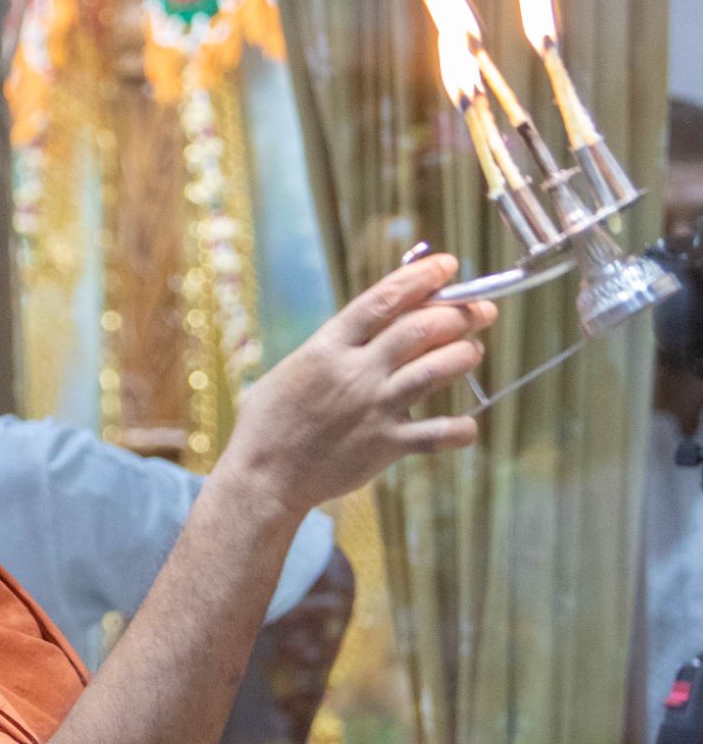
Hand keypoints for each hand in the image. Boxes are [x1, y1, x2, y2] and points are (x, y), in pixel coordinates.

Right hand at [225, 254, 495, 516]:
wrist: (263, 477)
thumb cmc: (270, 422)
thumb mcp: (295, 368)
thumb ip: (334, 347)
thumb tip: (370, 326)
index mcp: (329, 346)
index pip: (384, 299)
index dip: (421, 277)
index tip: (448, 266)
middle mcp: (356, 372)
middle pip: (421, 328)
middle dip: (459, 313)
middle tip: (480, 311)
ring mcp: (374, 408)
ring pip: (436, 370)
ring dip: (464, 354)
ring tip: (473, 351)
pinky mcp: (385, 446)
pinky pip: (437, 434)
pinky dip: (460, 429)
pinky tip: (467, 426)